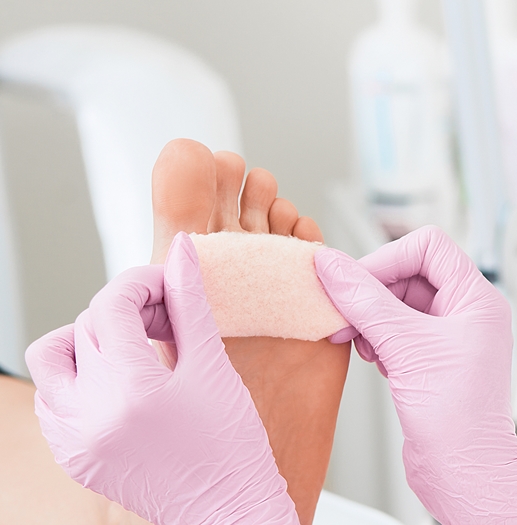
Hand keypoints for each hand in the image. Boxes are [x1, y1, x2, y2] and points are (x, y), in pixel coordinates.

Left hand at [25, 232, 298, 524]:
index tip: (169, 284)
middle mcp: (90, 415)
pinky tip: (120, 381)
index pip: (112, 306)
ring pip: (53, 358)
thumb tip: (181, 250)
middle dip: (126, 310)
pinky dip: (78, 378)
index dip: (142, 283)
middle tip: (167, 317)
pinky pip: (52, 399)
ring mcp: (73, 439)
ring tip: (133, 347)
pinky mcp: (71, 456)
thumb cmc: (231, 446)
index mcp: (129, 389)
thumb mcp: (213, 367)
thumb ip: (190, 303)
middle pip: (87, 326)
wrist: (227, 508)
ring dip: (88, 340)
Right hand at [315, 226, 516, 524]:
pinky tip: (372, 359)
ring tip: (355, 340)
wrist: (463, 473)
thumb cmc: (455, 416)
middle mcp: (468, 312)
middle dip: (372, 292)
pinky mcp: (433, 362)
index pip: (429, 247)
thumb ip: (364, 300)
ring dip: (371, 317)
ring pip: (400, 304)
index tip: (354, 283)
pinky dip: (378, 338)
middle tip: (341, 317)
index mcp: (477, 298)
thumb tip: (329, 263)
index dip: (388, 258)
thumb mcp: (403, 346)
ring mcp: (451, 338)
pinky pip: (398, 331)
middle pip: (410, 273)